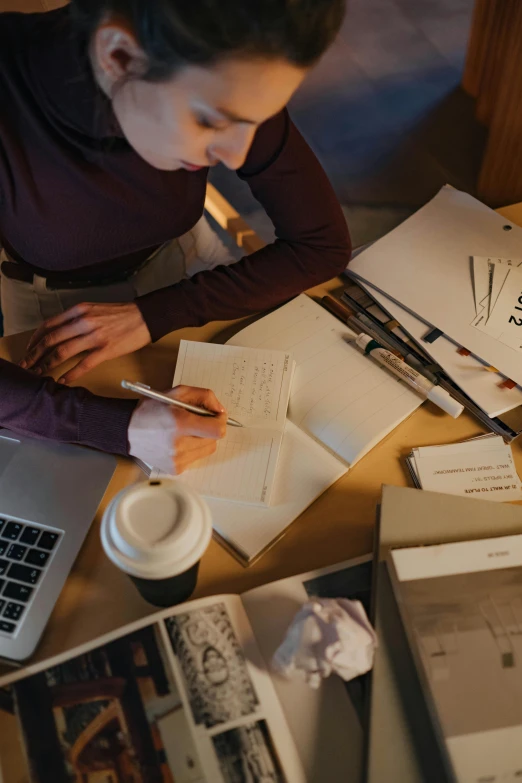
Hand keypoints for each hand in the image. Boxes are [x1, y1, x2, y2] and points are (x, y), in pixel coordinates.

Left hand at [20, 302, 150, 383]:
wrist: (146, 316)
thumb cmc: (122, 314)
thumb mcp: (94, 309)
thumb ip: (77, 318)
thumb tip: (60, 332)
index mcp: (79, 310)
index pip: (48, 325)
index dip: (34, 340)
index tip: (28, 350)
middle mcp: (83, 321)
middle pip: (51, 340)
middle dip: (34, 355)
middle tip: (25, 365)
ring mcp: (94, 336)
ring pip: (63, 352)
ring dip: (47, 365)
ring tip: (39, 374)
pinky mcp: (106, 350)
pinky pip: (83, 364)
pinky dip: (71, 374)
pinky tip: (63, 380)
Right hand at [128, 385, 226, 474]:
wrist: (127, 430)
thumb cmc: (152, 409)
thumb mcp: (177, 392)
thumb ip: (204, 396)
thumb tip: (221, 410)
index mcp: (180, 423)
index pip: (218, 430)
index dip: (220, 421)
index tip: (214, 416)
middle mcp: (179, 444)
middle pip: (214, 440)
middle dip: (209, 429)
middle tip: (195, 422)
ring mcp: (177, 459)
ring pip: (207, 450)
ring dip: (201, 439)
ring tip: (184, 432)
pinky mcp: (175, 469)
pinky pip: (196, 458)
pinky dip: (192, 449)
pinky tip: (178, 442)